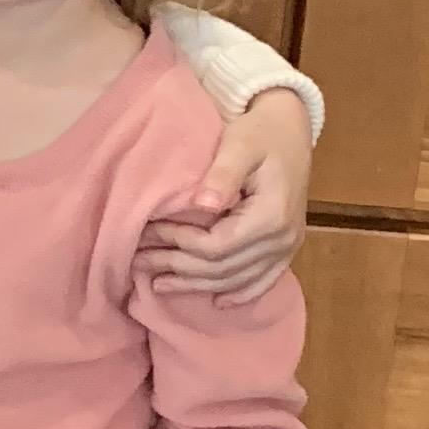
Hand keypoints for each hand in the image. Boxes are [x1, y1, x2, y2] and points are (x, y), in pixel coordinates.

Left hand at [141, 89, 308, 305]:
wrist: (290, 127)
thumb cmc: (260, 131)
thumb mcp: (239, 144)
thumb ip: (222, 175)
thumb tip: (202, 205)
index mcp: (271, 215)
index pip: (217, 245)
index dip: (180, 243)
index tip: (149, 231)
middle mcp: (282, 239)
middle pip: (223, 268)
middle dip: (178, 267)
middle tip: (138, 261)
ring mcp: (287, 247)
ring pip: (238, 280)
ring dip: (198, 285)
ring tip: (159, 283)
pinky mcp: (286, 247)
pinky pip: (264, 280)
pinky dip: (240, 293)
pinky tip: (217, 302)